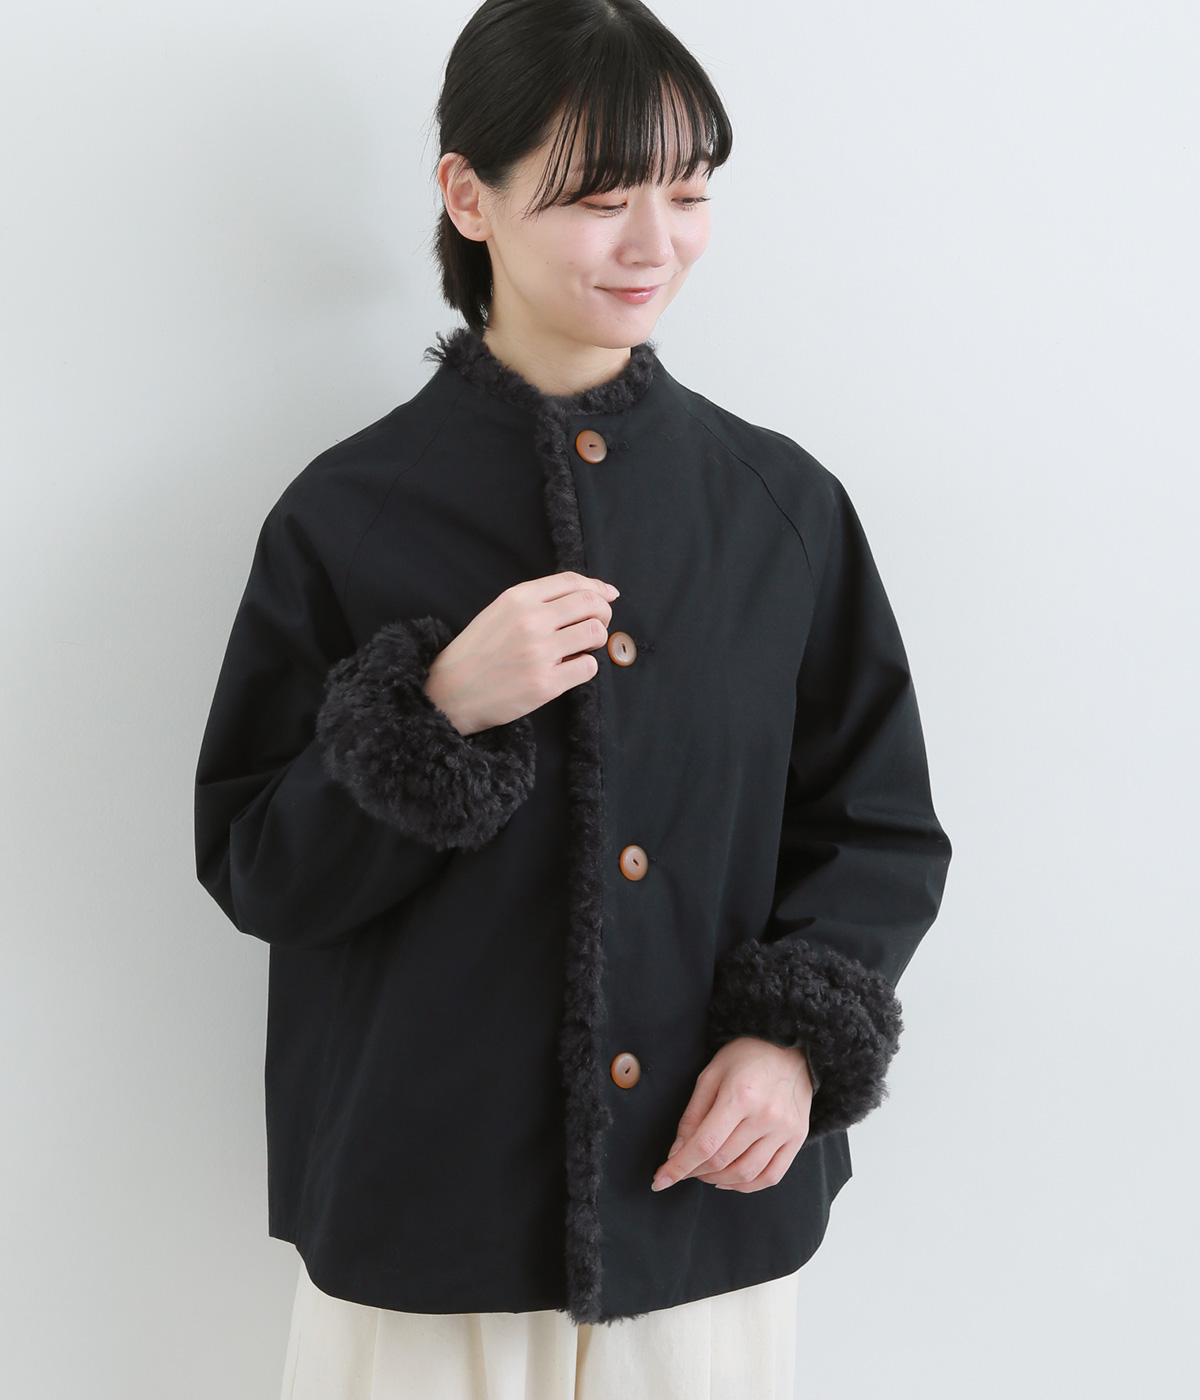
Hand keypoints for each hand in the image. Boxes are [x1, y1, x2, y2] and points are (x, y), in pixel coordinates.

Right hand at [423, 571, 619, 734]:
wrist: (451, 692)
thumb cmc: (477, 652)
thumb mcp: (499, 612)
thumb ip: (538, 601)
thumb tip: (588, 594)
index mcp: (518, 599)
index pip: (572, 582)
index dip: (597, 587)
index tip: (609, 595)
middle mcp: (531, 621)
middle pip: (591, 605)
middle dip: (603, 613)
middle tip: (597, 625)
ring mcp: (540, 653)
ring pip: (596, 634)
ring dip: (596, 641)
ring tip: (579, 648)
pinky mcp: (547, 684)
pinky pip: (588, 667)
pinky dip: (585, 667)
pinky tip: (568, 669)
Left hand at [651, 1037, 815, 1194]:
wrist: (790, 1046)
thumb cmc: (745, 1056)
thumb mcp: (710, 1075)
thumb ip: (693, 1115)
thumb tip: (677, 1152)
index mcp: (740, 1096)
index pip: (704, 1144)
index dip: (679, 1167)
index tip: (660, 1181)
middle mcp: (765, 1116)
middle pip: (722, 1161)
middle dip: (694, 1171)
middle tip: (682, 1168)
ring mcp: (785, 1130)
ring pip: (745, 1174)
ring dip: (717, 1180)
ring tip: (704, 1172)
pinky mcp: (798, 1138)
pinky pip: (771, 1176)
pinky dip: (746, 1185)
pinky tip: (730, 1179)